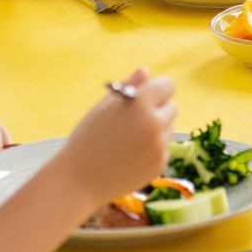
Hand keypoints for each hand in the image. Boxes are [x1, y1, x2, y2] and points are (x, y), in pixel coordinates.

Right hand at [55, 69, 176, 200]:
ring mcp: (159, 145)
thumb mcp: (103, 107)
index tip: (148, 97)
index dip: (156, 91)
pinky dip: (152, 151)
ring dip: (156, 132)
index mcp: (139, 102)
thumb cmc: (87, 139)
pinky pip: (163, 149)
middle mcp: (154, 122)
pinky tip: (130, 157)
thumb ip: (128, 87)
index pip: (167, 85)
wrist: (79, 180)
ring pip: (168, 130)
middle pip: (172, 108)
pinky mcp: (160, 163)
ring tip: (127, 142)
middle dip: (158, 112)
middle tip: (135, 122)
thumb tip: (146, 70)